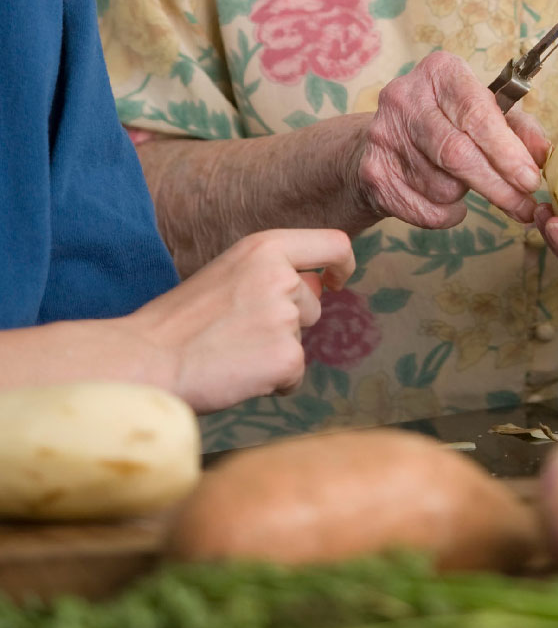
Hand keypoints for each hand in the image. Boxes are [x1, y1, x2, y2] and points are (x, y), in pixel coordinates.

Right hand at [131, 228, 354, 412]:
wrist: (146, 361)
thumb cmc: (179, 322)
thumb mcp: (227, 273)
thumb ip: (270, 273)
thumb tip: (316, 285)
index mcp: (265, 247)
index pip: (333, 243)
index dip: (341, 264)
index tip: (335, 280)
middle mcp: (281, 275)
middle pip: (313, 303)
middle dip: (287, 323)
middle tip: (238, 335)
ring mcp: (285, 316)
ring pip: (300, 340)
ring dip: (276, 352)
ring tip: (232, 354)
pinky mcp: (287, 357)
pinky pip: (294, 376)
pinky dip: (273, 384)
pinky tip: (237, 377)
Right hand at [357, 52, 549, 230]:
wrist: (380, 142)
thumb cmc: (446, 123)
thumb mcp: (485, 112)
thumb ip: (518, 128)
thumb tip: (543, 154)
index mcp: (440, 71)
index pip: (477, 113)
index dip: (506, 151)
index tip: (531, 179)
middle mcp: (405, 97)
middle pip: (458, 153)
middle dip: (497, 185)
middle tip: (524, 206)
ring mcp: (383, 135)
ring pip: (443, 185)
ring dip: (466, 195)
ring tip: (466, 183)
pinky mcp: (372, 173)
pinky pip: (424, 209)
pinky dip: (446, 214)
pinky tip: (448, 201)